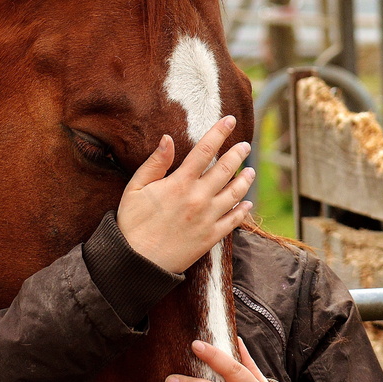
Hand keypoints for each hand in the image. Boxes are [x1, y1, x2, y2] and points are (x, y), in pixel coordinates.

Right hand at [116, 116, 253, 273]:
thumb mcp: (136, 188)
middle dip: (237, 154)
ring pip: (235, 194)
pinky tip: (247, 203)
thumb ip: (156, 163)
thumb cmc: (132, 223)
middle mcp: (198, 198)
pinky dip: (243, 210)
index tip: (230, 120)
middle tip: (244, 146)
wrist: (137, 262)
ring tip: (250, 171)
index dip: (219, 133)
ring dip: (245, 180)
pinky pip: (234, 221)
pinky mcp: (211, 237)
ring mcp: (207, 218)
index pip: (205, 151)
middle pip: (226, 169)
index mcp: (179, 183)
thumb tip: (168, 138)